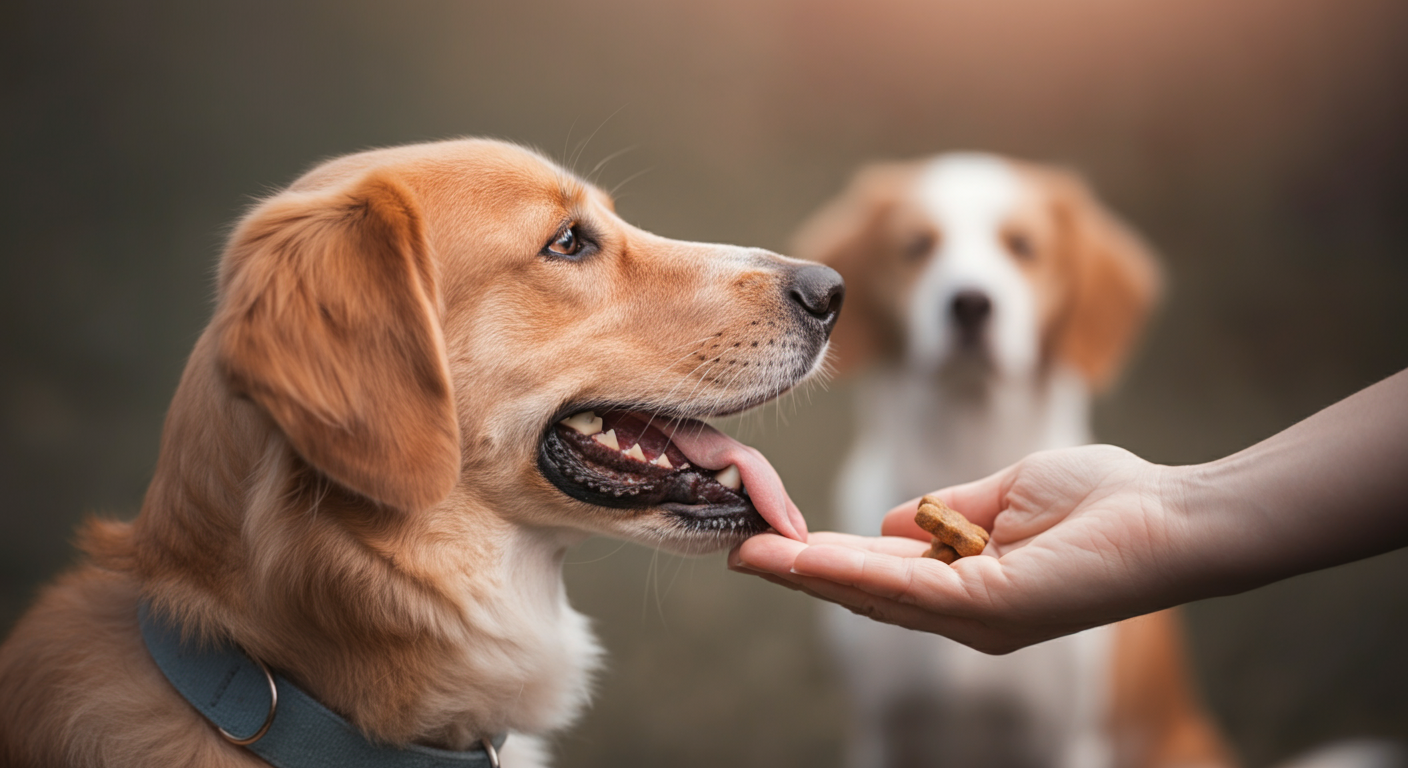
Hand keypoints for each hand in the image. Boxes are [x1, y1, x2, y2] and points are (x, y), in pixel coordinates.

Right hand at [730, 445, 1193, 652]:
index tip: (775, 535)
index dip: (825, 555)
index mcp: (968, 582)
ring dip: (809, 573)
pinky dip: (853, 571)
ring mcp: (975, 614)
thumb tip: (890, 521)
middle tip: (741, 551)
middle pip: (864, 590)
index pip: (881, 571)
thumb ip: (946, 512)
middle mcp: (964, 610)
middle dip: (800, 570)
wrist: (1170, 515)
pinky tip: (810, 557)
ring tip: (754, 554)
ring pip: (874, 593)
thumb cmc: (1104, 499)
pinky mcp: (991, 606)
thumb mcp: (1004, 495)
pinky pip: (908, 587)